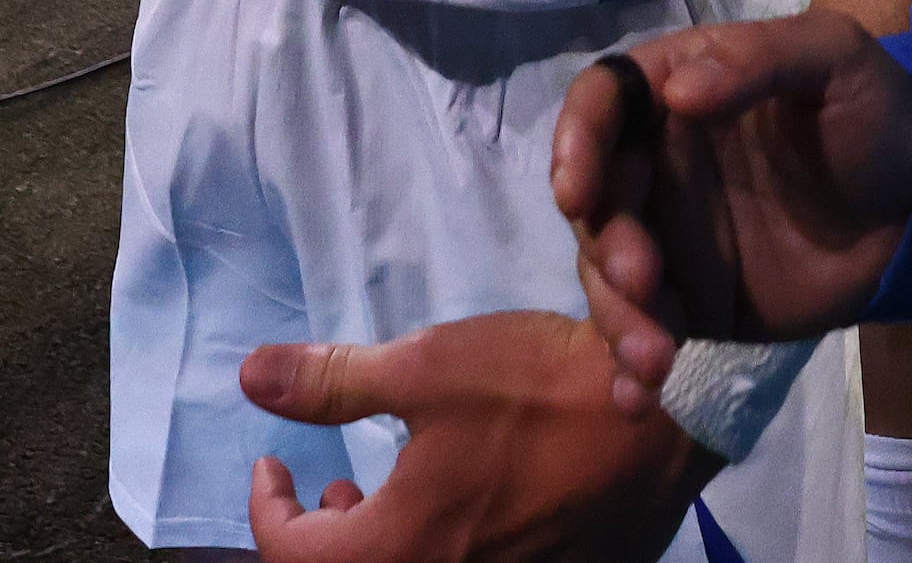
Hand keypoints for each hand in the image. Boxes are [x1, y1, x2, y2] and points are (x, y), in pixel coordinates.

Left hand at [240, 312, 717, 562]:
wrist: (662, 425)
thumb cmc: (541, 393)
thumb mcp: (426, 368)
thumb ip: (332, 381)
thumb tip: (249, 376)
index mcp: (395, 551)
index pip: (290, 556)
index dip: (268, 508)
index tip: (272, 463)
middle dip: (321, 539)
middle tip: (330, 488)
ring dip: (378, 547)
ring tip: (386, 496)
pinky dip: (436, 552)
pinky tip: (459, 507)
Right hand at [552, 14, 911, 384]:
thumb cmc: (876, 115)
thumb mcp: (835, 58)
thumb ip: (759, 60)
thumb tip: (678, 91)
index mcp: (677, 88)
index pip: (602, 102)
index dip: (577, 141)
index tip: (577, 192)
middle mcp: (657, 162)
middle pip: (597, 199)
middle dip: (607, 245)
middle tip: (645, 280)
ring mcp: (668, 236)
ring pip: (607, 273)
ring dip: (617, 315)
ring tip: (658, 356)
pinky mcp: (689, 301)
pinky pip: (643, 329)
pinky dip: (629, 366)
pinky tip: (639, 398)